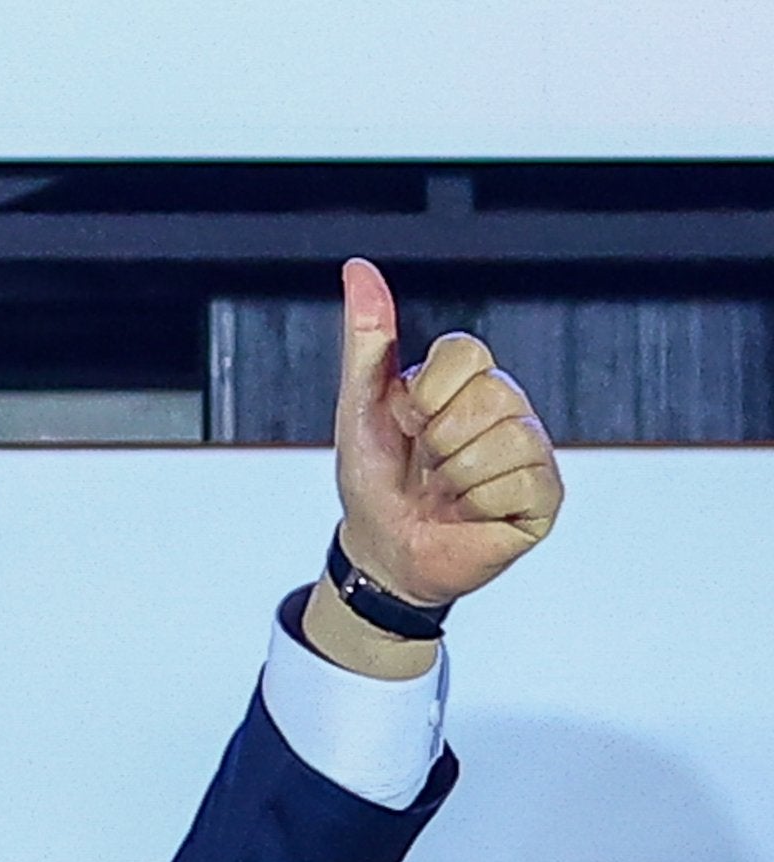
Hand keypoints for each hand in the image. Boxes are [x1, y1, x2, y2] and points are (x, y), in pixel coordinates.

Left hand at [332, 258, 563, 607]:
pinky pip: (525, 481)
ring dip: (458, 476)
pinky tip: (471, 513)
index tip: (406, 422)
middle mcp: (508, 407)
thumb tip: (358, 268)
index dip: (424, 394)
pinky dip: (482, 503)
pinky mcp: (545, 497)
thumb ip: (367, 337)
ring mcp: (531, 451)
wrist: (380, 551)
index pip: (467, 350)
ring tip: (446, 491)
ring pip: (509, 438)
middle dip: (439, 439)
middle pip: (491, 393)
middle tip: (427, 464)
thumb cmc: (373, 477)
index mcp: (467, 380)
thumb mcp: (360, 404)